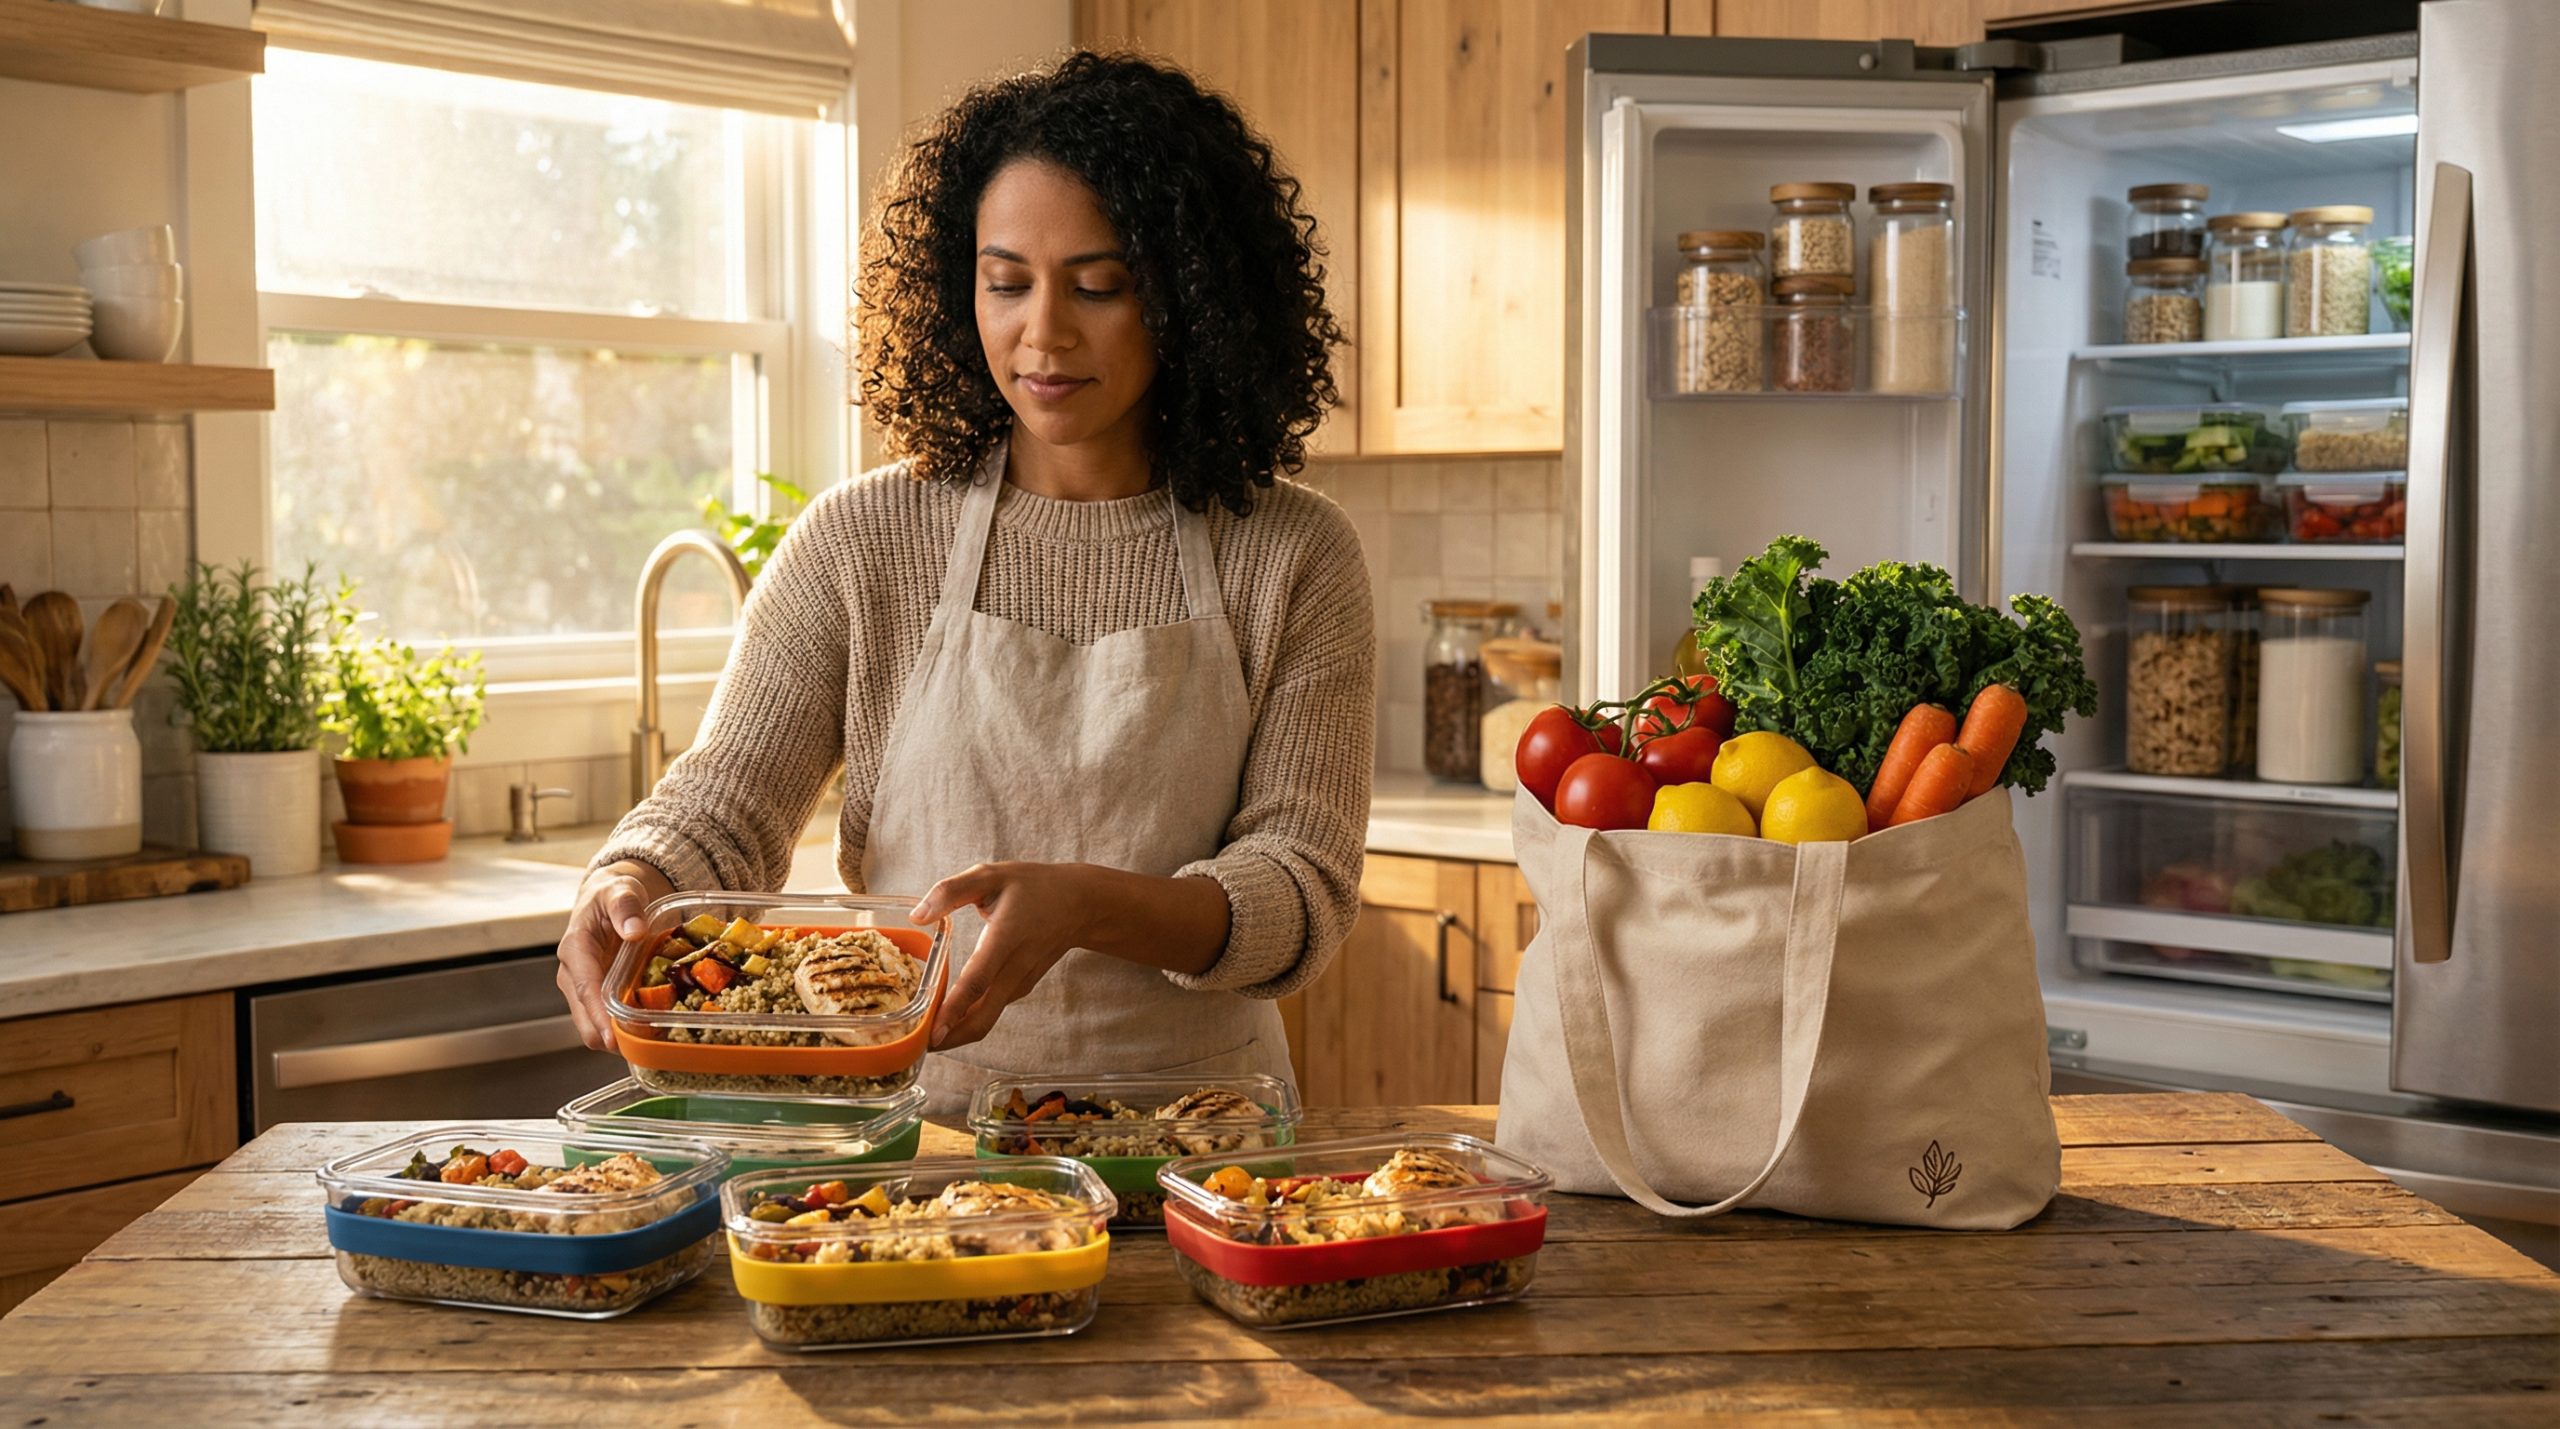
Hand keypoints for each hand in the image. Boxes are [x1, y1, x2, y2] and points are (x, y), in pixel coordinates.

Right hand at [556, 860, 674, 1050]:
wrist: (606, 898)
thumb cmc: (612, 894)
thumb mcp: (620, 891)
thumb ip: (625, 908)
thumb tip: (634, 932)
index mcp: (575, 950)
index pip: (583, 988)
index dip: (597, 1016)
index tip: (611, 1039)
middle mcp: (573, 975)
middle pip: (585, 1018)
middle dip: (609, 1037)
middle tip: (644, 1048)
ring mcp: (584, 988)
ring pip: (594, 1025)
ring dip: (618, 1038)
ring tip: (651, 1044)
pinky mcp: (596, 995)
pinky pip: (607, 1020)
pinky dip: (624, 1029)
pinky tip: (650, 1032)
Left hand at [910, 861, 1101, 1051]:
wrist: (1080, 904)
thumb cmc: (1033, 886)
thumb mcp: (990, 875)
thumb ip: (951, 892)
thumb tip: (918, 916)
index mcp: (1005, 937)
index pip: (977, 981)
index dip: (954, 1009)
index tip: (933, 1032)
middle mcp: (1015, 967)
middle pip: (983, 1017)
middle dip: (951, 1039)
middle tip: (917, 1047)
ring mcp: (1021, 981)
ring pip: (987, 1019)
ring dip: (957, 1032)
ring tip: (922, 1035)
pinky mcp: (1021, 987)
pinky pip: (992, 1009)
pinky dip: (969, 1019)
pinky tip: (947, 1016)